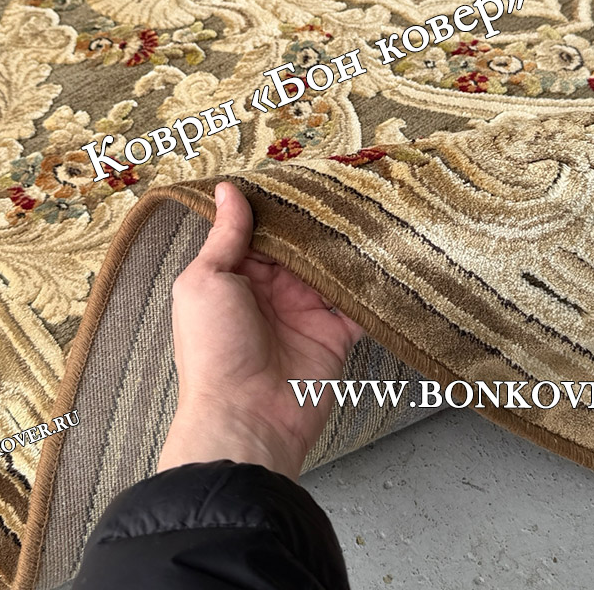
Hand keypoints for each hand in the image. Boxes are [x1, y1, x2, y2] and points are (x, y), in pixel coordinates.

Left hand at [156, 180, 363, 480]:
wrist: (246, 418)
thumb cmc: (213, 349)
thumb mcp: (206, 281)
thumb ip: (225, 237)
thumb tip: (227, 189)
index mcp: (238, 277)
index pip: (263, 232)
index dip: (279, 207)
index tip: (301, 175)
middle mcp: (273, 292)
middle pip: (302, 248)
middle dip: (319, 223)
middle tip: (345, 185)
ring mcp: (305, 313)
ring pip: (333, 270)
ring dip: (348, 249)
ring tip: (371, 211)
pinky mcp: (334, 335)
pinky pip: (358, 304)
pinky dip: (372, 286)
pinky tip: (387, 257)